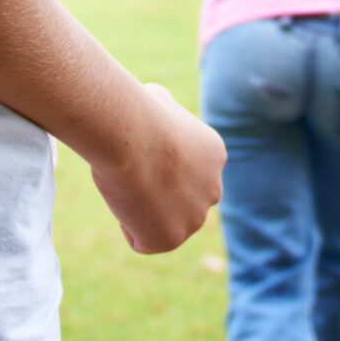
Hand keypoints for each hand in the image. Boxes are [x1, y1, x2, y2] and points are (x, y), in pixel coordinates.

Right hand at [87, 82, 223, 253]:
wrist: (132, 136)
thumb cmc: (139, 112)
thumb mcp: (159, 100)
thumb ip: (163, 113)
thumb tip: (152, 104)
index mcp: (215, 156)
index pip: (186, 172)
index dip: (158, 165)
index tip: (141, 153)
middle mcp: (213, 191)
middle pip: (180, 202)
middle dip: (158, 194)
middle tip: (132, 174)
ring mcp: (194, 219)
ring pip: (163, 223)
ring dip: (142, 210)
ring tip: (129, 186)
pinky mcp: (170, 240)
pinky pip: (142, 240)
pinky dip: (127, 225)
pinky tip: (125, 201)